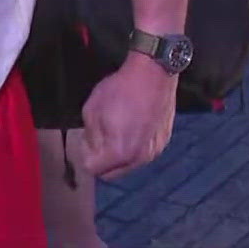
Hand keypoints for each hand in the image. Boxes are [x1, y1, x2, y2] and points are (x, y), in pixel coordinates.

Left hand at [78, 54, 176, 179]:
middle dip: (101, 161)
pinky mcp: (163, 142)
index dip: (85, 155)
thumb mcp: (92, 110)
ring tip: (116, 132)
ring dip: (118, 156)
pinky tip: (133, 127)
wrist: (153, 73)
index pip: (92, 169)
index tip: (85, 141)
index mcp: (118, 153)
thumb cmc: (121, 89)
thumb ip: (89, 136)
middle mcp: (138, 158)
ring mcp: (153, 152)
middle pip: (111, 173)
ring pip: (128, 165)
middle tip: (97, 140)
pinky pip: (143, 153)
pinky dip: (134, 147)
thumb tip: (90, 146)